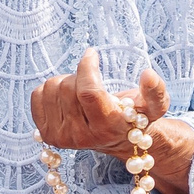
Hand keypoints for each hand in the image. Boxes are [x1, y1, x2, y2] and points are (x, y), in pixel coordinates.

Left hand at [30, 52, 193, 193]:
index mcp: (107, 128)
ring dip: (66, 82)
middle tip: (93, 82)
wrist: (117, 140)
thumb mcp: (155, 107)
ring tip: (82, 93)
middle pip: (67, 87)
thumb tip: (148, 75)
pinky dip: (50, 90)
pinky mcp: (45, 133)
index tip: (92, 54)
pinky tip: (67, 99)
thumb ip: (156, 92)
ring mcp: (60, 137)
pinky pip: (37, 95)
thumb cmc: (136, 117)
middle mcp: (81, 137)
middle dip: (80, 75)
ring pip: (50, 88)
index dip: (87, 67)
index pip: (88, 92)